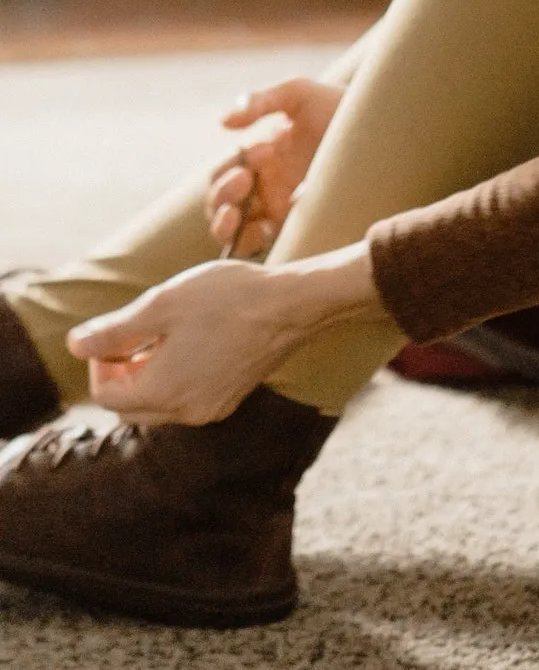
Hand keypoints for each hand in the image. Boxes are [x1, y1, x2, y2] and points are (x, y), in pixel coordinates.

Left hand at [66, 244, 378, 425]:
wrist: (293, 304)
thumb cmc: (228, 298)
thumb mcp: (162, 304)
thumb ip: (114, 329)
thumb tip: (74, 344)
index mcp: (163, 391)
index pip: (106, 394)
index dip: (99, 361)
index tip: (115, 330)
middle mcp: (186, 412)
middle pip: (130, 406)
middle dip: (122, 373)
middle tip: (134, 334)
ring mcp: (211, 409)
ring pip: (159, 406)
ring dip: (149, 376)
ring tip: (165, 334)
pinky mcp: (230, 399)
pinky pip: (187, 400)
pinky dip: (176, 379)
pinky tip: (194, 342)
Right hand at [206, 78, 344, 257]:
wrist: (383, 127)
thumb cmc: (339, 107)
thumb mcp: (300, 94)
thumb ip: (261, 102)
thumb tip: (223, 123)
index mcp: (260, 158)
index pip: (223, 173)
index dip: (230, 166)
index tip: (264, 151)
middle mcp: (265, 187)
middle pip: (219, 203)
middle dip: (222, 193)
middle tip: (248, 178)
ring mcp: (280, 210)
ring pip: (232, 229)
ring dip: (224, 224)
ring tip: (234, 215)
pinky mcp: (298, 228)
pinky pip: (261, 246)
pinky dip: (248, 242)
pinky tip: (259, 230)